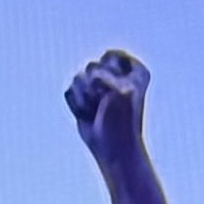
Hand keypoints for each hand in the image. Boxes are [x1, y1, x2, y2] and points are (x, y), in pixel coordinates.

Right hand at [66, 49, 150, 166]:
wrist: (113, 147)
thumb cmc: (122, 121)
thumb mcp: (119, 91)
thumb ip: (102, 75)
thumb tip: (85, 77)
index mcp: (134, 70)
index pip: (111, 56)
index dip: (110, 73)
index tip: (119, 89)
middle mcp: (117, 75)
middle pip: (92, 66)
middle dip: (95, 86)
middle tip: (106, 103)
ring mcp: (99, 86)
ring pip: (78, 78)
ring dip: (85, 98)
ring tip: (97, 111)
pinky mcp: (84, 98)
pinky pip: (69, 91)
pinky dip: (76, 105)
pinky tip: (88, 115)